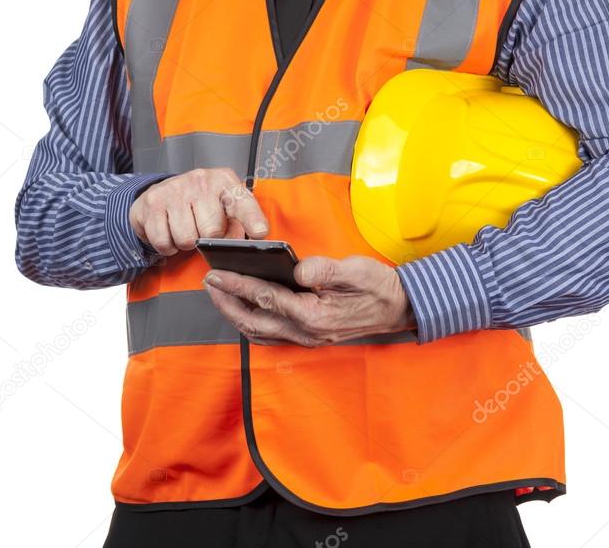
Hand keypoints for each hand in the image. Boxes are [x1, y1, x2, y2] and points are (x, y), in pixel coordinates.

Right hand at [129, 168, 268, 255]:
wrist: (163, 192)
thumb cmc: (200, 203)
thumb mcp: (223, 207)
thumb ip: (237, 225)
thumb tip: (237, 243)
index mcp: (225, 181)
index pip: (242, 203)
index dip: (253, 220)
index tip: (260, 233)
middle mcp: (202, 180)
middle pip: (212, 231)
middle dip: (207, 239)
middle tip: (202, 230)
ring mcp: (176, 189)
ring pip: (186, 239)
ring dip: (185, 243)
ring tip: (186, 229)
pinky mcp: (154, 201)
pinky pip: (164, 241)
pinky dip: (167, 245)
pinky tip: (170, 231)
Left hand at [203, 255, 415, 345]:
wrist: (399, 308)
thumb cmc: (378, 286)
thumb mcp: (356, 270)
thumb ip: (325, 270)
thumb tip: (297, 269)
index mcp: (315, 315)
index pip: (267, 298)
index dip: (238, 285)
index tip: (216, 274)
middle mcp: (307, 332)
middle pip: (254, 320)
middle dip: (227, 302)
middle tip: (208, 282)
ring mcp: (307, 338)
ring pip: (259, 332)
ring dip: (235, 314)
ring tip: (218, 294)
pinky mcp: (308, 337)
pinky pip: (271, 335)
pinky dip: (251, 322)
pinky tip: (242, 308)